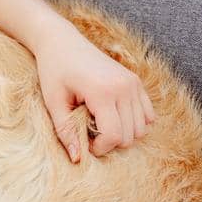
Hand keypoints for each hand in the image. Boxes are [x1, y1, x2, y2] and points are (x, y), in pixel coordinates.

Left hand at [36, 29, 155, 162]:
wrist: (62, 41)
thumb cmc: (53, 71)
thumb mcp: (54, 103)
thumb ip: (66, 132)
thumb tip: (77, 160)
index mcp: (102, 91)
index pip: (115, 135)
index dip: (100, 148)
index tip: (85, 144)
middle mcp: (124, 86)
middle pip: (131, 135)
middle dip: (111, 142)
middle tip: (89, 132)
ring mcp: (133, 83)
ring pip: (142, 128)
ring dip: (123, 133)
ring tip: (100, 123)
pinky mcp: (136, 81)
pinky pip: (148, 114)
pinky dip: (134, 122)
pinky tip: (113, 116)